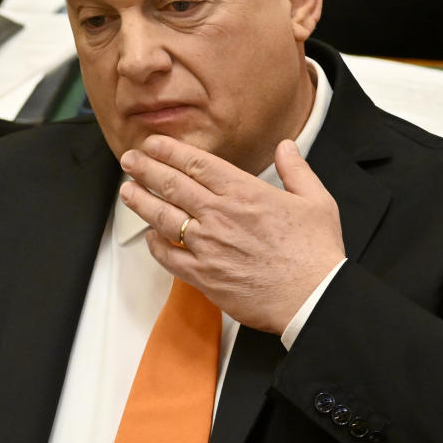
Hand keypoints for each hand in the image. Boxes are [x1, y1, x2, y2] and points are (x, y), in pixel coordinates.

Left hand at [119, 134, 345, 334]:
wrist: (312, 298)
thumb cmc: (315, 253)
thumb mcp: (316, 201)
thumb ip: (296, 169)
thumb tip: (286, 147)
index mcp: (244, 192)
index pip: (196, 163)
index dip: (169, 151)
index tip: (152, 144)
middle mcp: (219, 215)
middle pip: (171, 185)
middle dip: (145, 169)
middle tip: (129, 160)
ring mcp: (207, 245)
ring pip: (162, 217)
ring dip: (140, 201)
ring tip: (127, 191)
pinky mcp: (203, 275)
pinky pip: (169, 257)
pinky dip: (155, 244)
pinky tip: (149, 237)